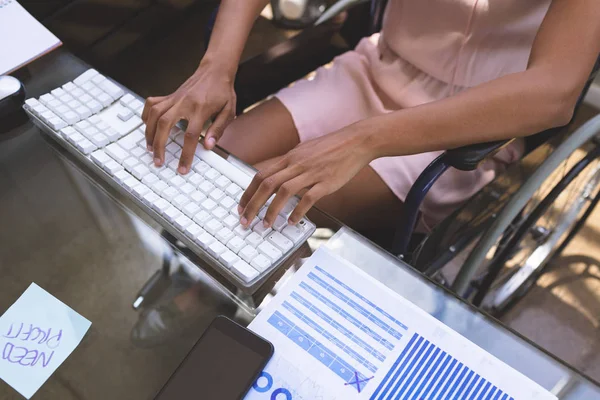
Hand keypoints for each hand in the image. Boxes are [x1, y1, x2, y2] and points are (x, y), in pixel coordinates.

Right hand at [142, 60, 235, 173]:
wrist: (215, 70)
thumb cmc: (223, 91)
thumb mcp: (228, 111)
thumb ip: (218, 129)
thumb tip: (208, 146)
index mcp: (200, 109)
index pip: (190, 136)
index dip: (185, 154)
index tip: (182, 168)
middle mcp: (184, 103)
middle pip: (165, 125)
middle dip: (159, 145)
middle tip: (158, 161)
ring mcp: (174, 98)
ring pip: (154, 115)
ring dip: (150, 133)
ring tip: (150, 148)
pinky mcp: (169, 95)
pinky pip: (151, 104)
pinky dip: (147, 116)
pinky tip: (148, 127)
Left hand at [238, 125, 376, 227]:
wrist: (357, 141)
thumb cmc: (332, 147)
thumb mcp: (305, 151)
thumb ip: (291, 164)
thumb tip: (277, 176)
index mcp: (290, 157)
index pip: (261, 175)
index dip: (248, 192)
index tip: (242, 207)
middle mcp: (297, 164)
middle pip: (267, 184)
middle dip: (253, 205)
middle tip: (245, 220)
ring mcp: (312, 172)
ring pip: (284, 192)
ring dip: (271, 210)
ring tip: (266, 225)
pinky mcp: (326, 182)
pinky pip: (308, 198)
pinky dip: (298, 211)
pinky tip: (292, 221)